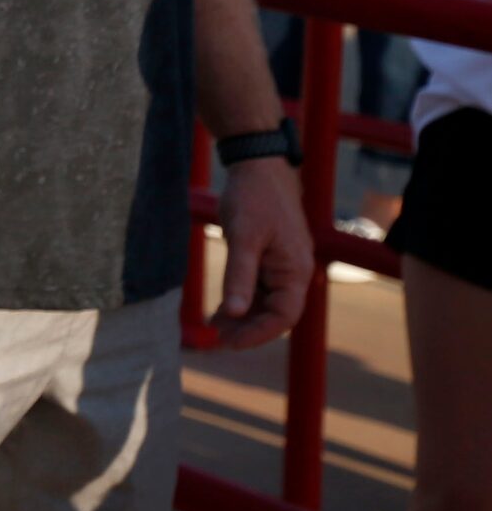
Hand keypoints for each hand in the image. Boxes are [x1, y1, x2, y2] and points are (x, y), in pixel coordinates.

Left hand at [210, 156, 309, 349]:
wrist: (258, 167)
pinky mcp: (271, 259)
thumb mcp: (242, 236)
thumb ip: (239, 276)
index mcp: (295, 270)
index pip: (284, 316)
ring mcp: (283, 267)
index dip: (258, 334)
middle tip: (216, 339)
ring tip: (214, 328)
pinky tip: (221, 310)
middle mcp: (294, 272)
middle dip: (248, 329)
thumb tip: (234, 314)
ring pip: (267, 304)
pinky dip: (242, 301)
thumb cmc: (253, 198)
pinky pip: (261, 289)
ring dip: (243, 318)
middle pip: (276, 314)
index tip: (230, 343)